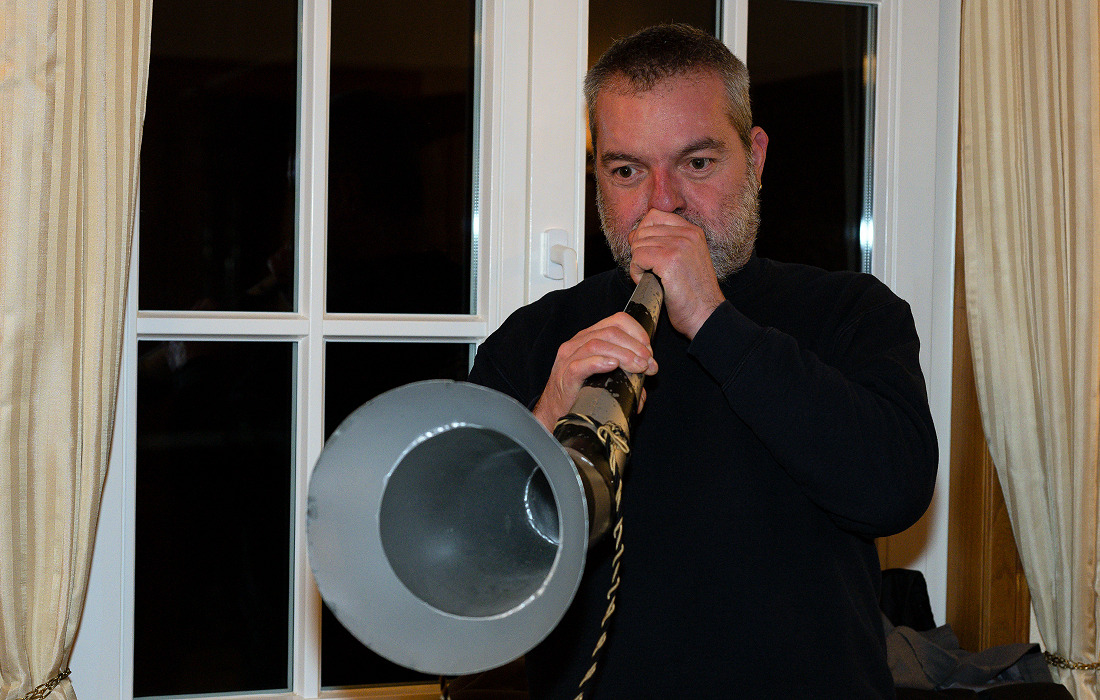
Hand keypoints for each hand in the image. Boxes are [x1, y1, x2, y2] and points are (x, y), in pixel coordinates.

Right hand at [533, 312, 657, 430]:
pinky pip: (581, 365)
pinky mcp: (565, 376)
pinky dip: (599, 362)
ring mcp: (569, 358)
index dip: (637, 333)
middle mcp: (578, 343)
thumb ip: (628, 371)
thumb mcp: (607, 374)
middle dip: (635, 346)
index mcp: (589, 337)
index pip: (616, 321)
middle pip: (610, 331)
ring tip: (638, 367)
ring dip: (624, 354)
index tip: (649, 351)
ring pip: (597, 344)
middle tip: (648, 363)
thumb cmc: (581, 390)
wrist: (556, 411)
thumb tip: (648, 374)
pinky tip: (613, 366)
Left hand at [628, 209, 724, 338]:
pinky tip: (650, 283)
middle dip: (639, 251)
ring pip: (638, 244)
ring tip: (653, 279)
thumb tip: (633, 234)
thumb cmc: (693, 294)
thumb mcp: (686, 259)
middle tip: (651, 271)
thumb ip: (665, 242)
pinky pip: (637, 258)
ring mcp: (679, 246)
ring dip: (638, 264)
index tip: (648, 253)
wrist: (705, 315)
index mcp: (693, 231)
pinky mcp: (669, 260)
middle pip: (643, 230)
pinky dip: (637, 273)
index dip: (643, 233)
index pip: (654, 215)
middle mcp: (687, 234)